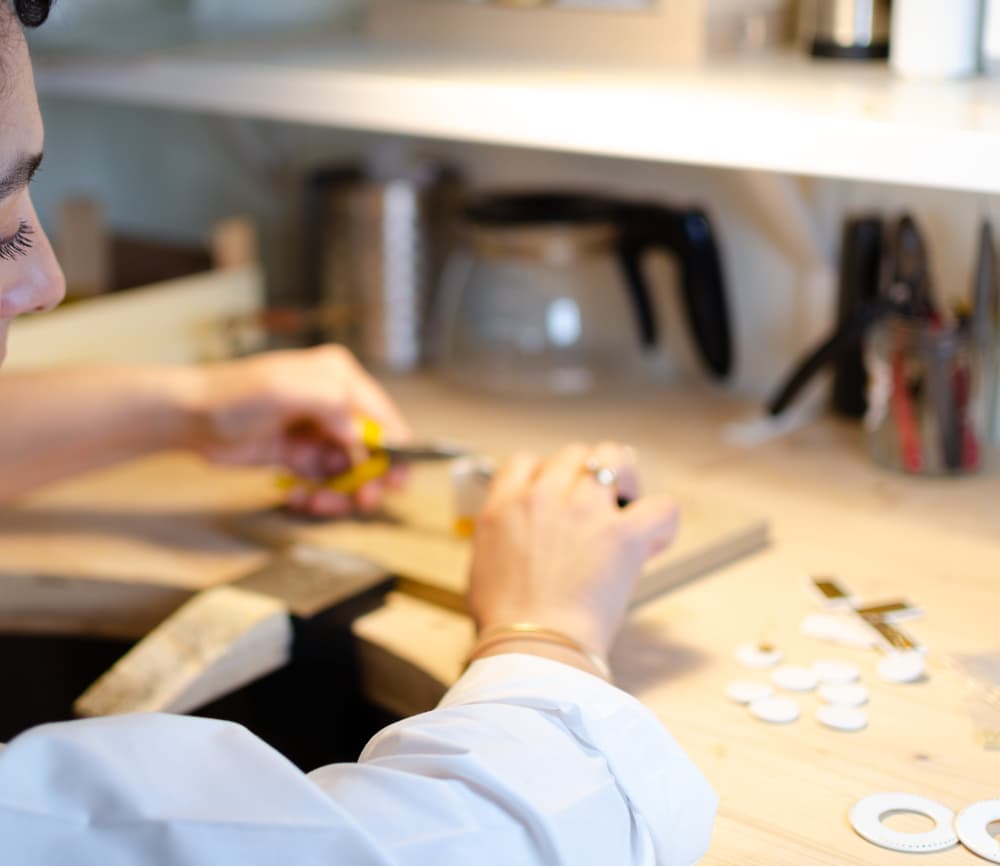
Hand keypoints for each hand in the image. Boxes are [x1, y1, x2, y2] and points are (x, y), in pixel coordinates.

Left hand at [185, 345, 410, 515]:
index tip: (395, 480)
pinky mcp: (302, 455)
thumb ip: (331, 403)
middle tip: (364, 501)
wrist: (190, 418)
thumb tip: (361, 434)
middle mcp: (335, 403)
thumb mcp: (285, 387)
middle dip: (372, 478)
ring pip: (351, 471)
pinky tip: (301, 498)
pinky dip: (319, 495)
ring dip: (342, 493)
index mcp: (340, 377)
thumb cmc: (233, 394)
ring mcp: (319, 431)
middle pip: (373, 448)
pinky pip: (325, 482)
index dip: (394, 450)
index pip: (382, 416)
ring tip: (320, 503)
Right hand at [467, 443, 679, 657]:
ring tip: (627, 505)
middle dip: (586, 475)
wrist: (531, 649)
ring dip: (624, 477)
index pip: (525, 461)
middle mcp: (543, 497)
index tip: (556, 498)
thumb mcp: (482, 566)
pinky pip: (661, 506)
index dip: (544, 476)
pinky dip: (662, 521)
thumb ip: (501, 537)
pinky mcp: (623, 534)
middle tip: (596, 505)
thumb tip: (519, 538)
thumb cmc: (505, 622)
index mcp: (504, 505)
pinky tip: (652, 540)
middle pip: (573, 454)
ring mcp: (584, 510)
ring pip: (612, 457)